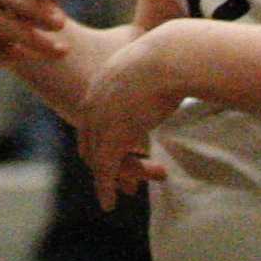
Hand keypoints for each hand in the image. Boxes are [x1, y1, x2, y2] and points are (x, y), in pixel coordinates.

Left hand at [78, 25, 182, 209]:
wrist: (171, 58)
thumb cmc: (171, 56)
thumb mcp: (150, 61)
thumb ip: (147, 71)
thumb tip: (165, 63)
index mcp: (101, 83)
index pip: (90, 119)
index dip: (99, 139)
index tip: (115, 153)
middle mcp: (93, 102)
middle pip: (89, 141)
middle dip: (100, 162)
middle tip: (117, 180)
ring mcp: (100, 120)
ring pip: (99, 158)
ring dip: (113, 178)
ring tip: (128, 193)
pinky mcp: (112, 138)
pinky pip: (105, 170)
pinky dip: (104, 189)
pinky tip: (108, 204)